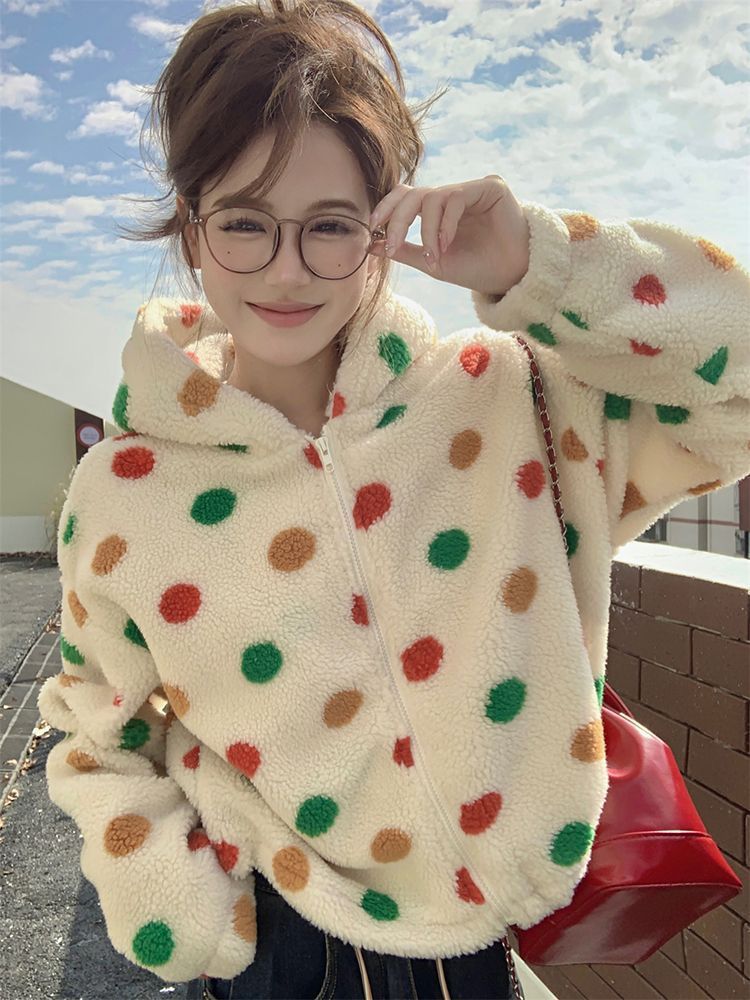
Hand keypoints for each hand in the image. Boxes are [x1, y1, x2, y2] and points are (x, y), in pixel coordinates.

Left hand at [367, 175, 529, 297]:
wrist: (513, 277)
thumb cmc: (477, 269)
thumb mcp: (433, 262)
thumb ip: (405, 250)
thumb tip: (371, 244)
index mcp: (438, 210)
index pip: (404, 198)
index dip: (386, 210)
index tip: (373, 231)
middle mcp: (452, 196)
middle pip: (413, 194)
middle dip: (398, 220)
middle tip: (392, 247)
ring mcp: (471, 189)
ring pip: (433, 197)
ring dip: (427, 230)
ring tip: (434, 256)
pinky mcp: (490, 186)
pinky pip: (456, 198)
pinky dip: (446, 224)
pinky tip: (447, 244)